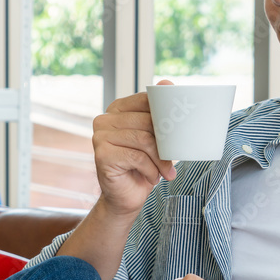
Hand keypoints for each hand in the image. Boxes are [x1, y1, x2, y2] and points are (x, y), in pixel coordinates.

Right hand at [91, 81, 175, 217]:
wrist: (127, 196)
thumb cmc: (143, 165)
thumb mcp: (155, 137)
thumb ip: (159, 113)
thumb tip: (167, 82)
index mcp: (117, 109)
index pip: (146, 100)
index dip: (166, 114)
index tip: (180, 129)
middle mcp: (105, 119)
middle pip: (147, 121)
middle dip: (165, 142)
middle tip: (173, 157)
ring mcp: (100, 137)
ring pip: (143, 140)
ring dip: (160, 159)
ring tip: (164, 171)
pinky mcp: (101, 155)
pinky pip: (136, 157)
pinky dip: (150, 169)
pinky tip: (151, 177)